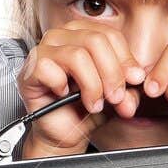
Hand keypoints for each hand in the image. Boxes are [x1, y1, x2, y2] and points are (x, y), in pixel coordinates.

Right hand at [18, 23, 146, 157]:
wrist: (64, 133)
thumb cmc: (85, 108)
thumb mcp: (115, 97)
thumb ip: (129, 88)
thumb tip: (137, 82)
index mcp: (83, 34)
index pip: (110, 35)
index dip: (126, 59)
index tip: (135, 81)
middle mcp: (62, 36)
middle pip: (96, 41)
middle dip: (112, 73)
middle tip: (116, 97)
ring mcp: (43, 50)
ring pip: (77, 56)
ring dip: (92, 85)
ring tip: (95, 104)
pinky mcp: (30, 68)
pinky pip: (50, 68)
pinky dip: (62, 85)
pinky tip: (64, 96)